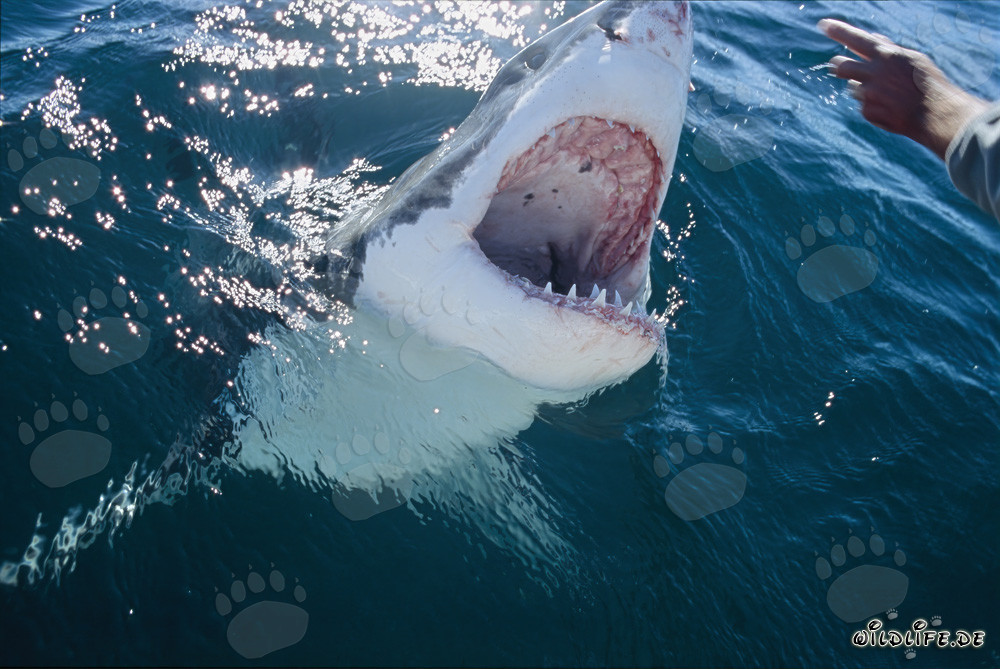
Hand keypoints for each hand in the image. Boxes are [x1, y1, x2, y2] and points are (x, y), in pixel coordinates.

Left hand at [818, 18, 987, 158]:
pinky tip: (890, 107)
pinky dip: (873, 105)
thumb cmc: (927, 83)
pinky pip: (863, 105)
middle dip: (838, 66)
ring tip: (887, 93)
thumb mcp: (912, 59)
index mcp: (886, 55)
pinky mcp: (867, 111)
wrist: (934, 114)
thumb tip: (873, 37)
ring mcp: (868, 93)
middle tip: (837, 66)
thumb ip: (890, 48)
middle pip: (842, 66)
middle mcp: (873, 73)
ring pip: (854, 87)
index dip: (838, 31)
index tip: (823, 24)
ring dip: (864, 88)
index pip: (856, 38)